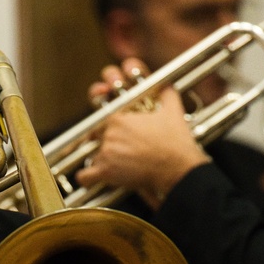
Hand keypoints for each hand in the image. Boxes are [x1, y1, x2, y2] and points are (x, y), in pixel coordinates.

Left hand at [76, 59, 210, 208]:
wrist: (178, 168)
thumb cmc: (176, 141)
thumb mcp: (172, 109)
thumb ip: (165, 91)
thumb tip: (164, 83)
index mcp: (119, 117)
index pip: (102, 120)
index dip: (107, 126)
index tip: (113, 133)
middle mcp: (109, 132)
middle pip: (97, 138)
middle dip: (107, 144)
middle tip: (123, 152)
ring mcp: (106, 151)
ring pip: (94, 156)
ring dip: (103, 161)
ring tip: (121, 166)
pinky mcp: (106, 171)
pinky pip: (85, 177)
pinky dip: (87, 179)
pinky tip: (92, 179)